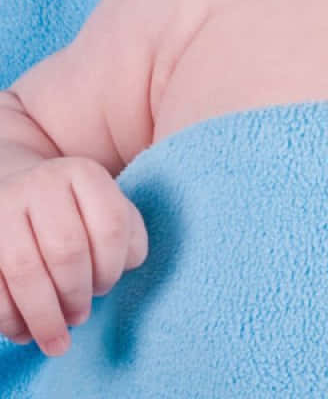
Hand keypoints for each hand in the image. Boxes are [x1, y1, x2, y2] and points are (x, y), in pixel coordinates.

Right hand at [0, 156, 147, 356]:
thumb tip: (126, 266)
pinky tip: (23, 333)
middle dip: (76, 295)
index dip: (111, 268)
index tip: (105, 289)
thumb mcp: (107, 210)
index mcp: (83, 175)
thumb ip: (128, 237)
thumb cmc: (73, 213)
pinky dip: (9, 317)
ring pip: (25, 271)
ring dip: (43, 315)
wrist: (16, 193)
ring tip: (56, 338)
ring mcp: (3, 207)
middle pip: (66, 250)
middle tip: (80, 318)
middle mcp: (41, 184)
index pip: (111, 225)